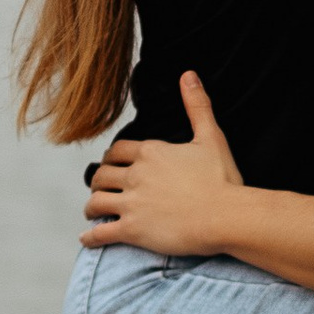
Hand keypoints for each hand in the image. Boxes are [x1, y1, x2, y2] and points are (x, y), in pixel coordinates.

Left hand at [81, 71, 245, 253]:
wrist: (227, 215)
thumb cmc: (222, 179)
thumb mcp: (211, 137)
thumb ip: (197, 105)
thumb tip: (188, 74)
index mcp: (150, 152)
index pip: (117, 151)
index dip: (111, 158)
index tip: (112, 165)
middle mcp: (135, 175)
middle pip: (102, 175)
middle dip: (98, 181)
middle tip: (100, 188)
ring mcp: (132, 203)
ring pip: (96, 202)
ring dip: (91, 207)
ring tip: (92, 212)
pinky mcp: (133, 230)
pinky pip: (101, 233)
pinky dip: (90, 237)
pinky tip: (87, 239)